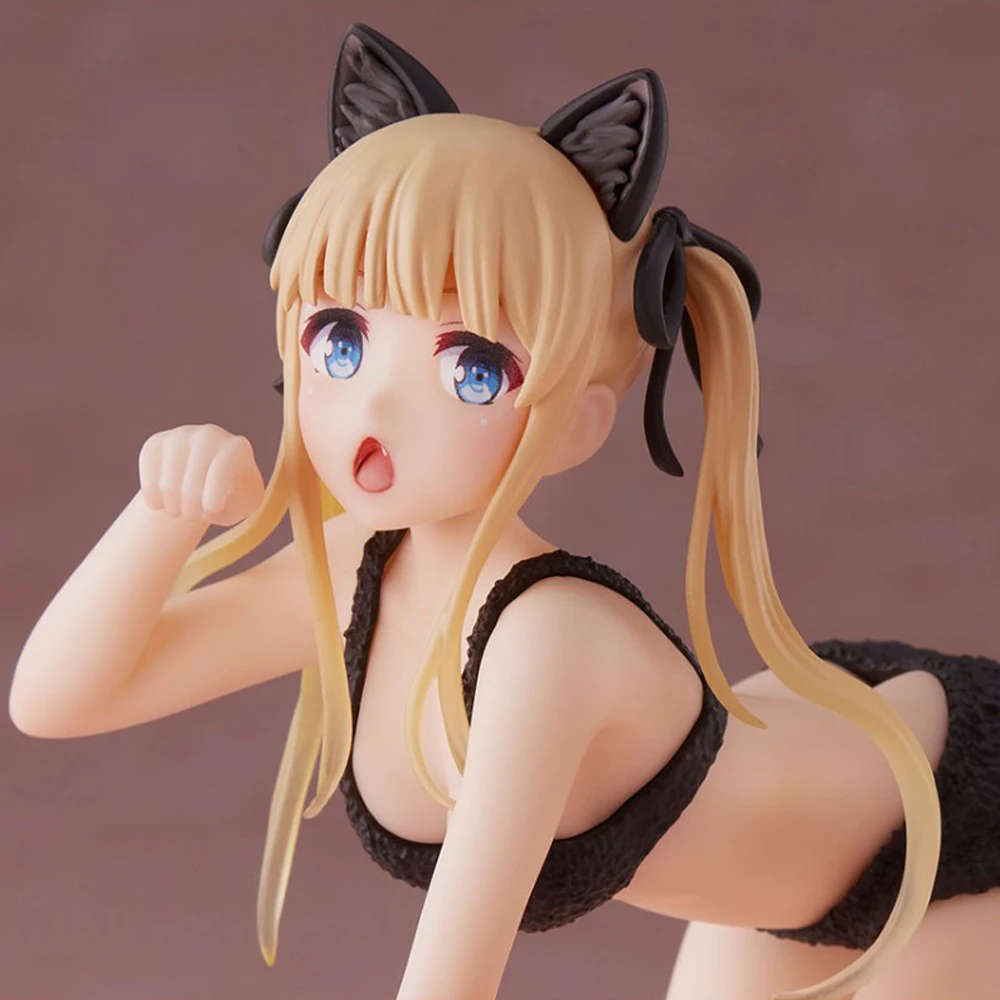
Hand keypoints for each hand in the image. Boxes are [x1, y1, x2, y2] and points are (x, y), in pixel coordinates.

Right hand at [138, 424, 265, 525]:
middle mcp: (209, 435)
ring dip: (172, 505)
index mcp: (237, 448)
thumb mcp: (243, 504)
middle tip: (192, 517)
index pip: (222, 467)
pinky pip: (148, 472)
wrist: (209, 476)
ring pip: (168, 479)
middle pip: (193, 476)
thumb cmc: (232, 494)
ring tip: (178, 512)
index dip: (214, 493)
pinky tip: (159, 504)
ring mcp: (180, 436)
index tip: (210, 510)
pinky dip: (152, 495)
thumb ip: (233, 506)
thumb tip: (208, 505)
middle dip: (191, 506)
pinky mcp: (156, 443)